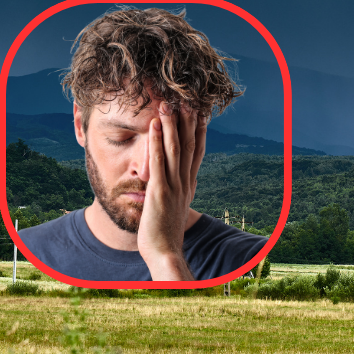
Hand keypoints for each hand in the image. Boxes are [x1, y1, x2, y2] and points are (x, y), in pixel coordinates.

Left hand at [138, 103, 206, 279]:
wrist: (165, 252)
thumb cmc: (165, 233)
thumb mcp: (175, 209)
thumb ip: (176, 194)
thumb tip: (175, 187)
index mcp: (189, 184)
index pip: (197, 152)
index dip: (199, 131)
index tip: (200, 113)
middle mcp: (185, 182)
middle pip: (188, 146)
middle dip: (187, 122)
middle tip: (186, 101)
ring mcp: (173, 186)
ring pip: (174, 149)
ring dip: (171, 126)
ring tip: (168, 106)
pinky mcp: (160, 191)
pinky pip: (158, 161)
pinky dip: (156, 142)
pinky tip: (154, 126)